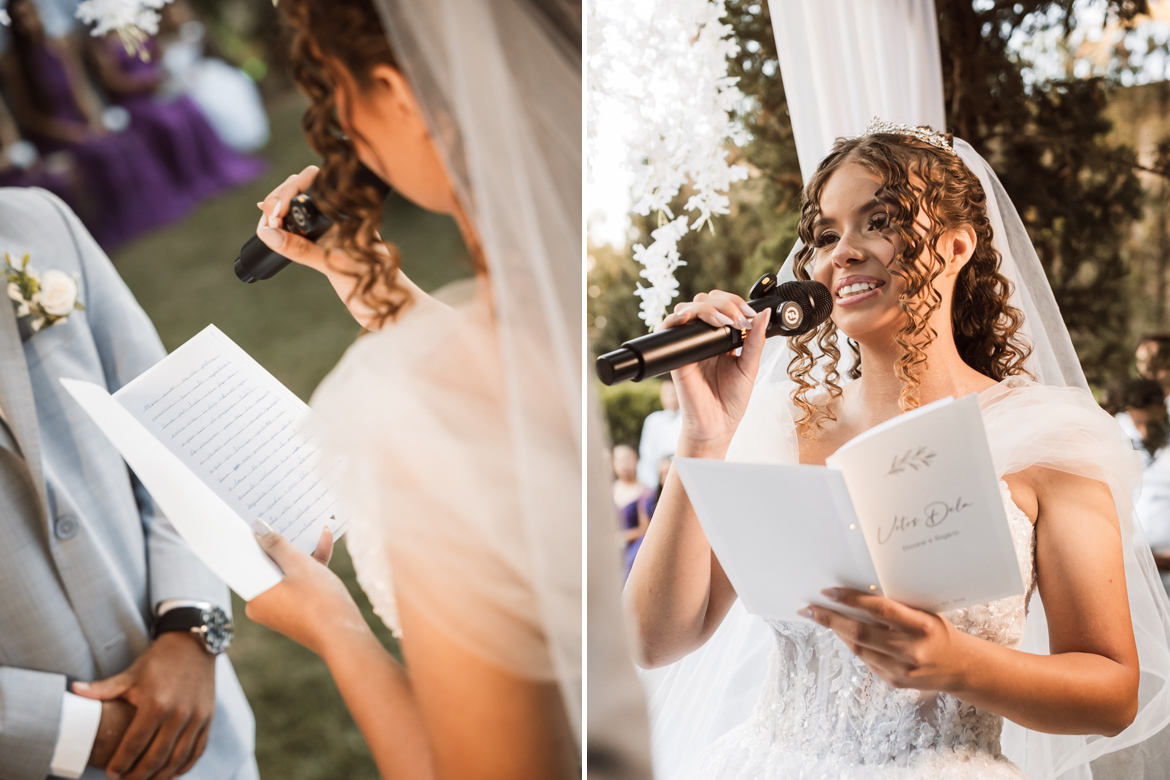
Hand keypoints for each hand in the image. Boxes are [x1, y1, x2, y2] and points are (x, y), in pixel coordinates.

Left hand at [72, 632, 215, 779]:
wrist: (193, 644)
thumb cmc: (158, 661)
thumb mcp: (130, 674)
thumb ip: (102, 689)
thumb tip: (73, 691)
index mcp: (155, 704)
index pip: (134, 745)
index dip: (121, 763)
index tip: (111, 774)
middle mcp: (178, 714)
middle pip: (156, 757)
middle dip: (138, 775)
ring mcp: (196, 717)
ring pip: (178, 758)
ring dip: (161, 776)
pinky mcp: (207, 718)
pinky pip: (197, 750)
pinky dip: (185, 766)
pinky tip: (172, 774)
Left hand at [246, 524, 372, 658]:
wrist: (345, 636)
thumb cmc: (319, 601)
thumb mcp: (298, 565)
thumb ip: (277, 545)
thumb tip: (258, 529)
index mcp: (254, 596)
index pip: (246, 562)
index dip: (252, 539)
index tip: (255, 520)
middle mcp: (263, 604)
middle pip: (268, 565)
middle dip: (283, 543)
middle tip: (285, 519)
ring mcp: (281, 608)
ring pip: (287, 573)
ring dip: (301, 553)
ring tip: (314, 529)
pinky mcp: (298, 610)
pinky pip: (299, 583)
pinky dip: (310, 567)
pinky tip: (325, 543)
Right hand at [254, 166, 388, 328]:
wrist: (391, 307)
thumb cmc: (372, 283)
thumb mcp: (333, 264)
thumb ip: (301, 248)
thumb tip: (269, 234)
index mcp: (348, 210)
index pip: (313, 182)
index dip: (289, 191)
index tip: (275, 211)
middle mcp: (342, 213)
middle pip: (303, 190)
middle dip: (280, 198)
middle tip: (267, 218)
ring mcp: (335, 227)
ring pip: (301, 207)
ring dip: (280, 211)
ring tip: (267, 224)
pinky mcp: (329, 243)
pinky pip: (302, 226)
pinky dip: (285, 225)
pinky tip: (271, 226)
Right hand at [660, 290, 770, 455]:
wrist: (716, 425)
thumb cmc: (732, 401)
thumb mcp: (750, 367)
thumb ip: (755, 340)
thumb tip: (764, 314)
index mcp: (722, 338)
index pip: (723, 305)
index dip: (734, 302)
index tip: (748, 315)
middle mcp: (704, 338)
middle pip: (705, 301)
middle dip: (722, 302)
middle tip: (737, 318)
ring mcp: (689, 344)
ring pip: (688, 308)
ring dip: (706, 307)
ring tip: (722, 321)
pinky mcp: (677, 355)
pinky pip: (668, 328)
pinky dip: (676, 317)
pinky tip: (689, 317)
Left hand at [800, 588, 971, 691]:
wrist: (959, 667)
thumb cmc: (937, 631)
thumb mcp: (923, 612)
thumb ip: (895, 605)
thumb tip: (854, 593)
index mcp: (921, 626)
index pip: (880, 609)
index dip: (851, 599)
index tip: (828, 591)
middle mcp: (911, 650)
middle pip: (860, 633)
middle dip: (830, 618)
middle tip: (809, 608)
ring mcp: (901, 670)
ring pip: (858, 648)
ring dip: (836, 631)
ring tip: (820, 617)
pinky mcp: (894, 682)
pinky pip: (865, 660)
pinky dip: (852, 644)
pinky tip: (842, 633)